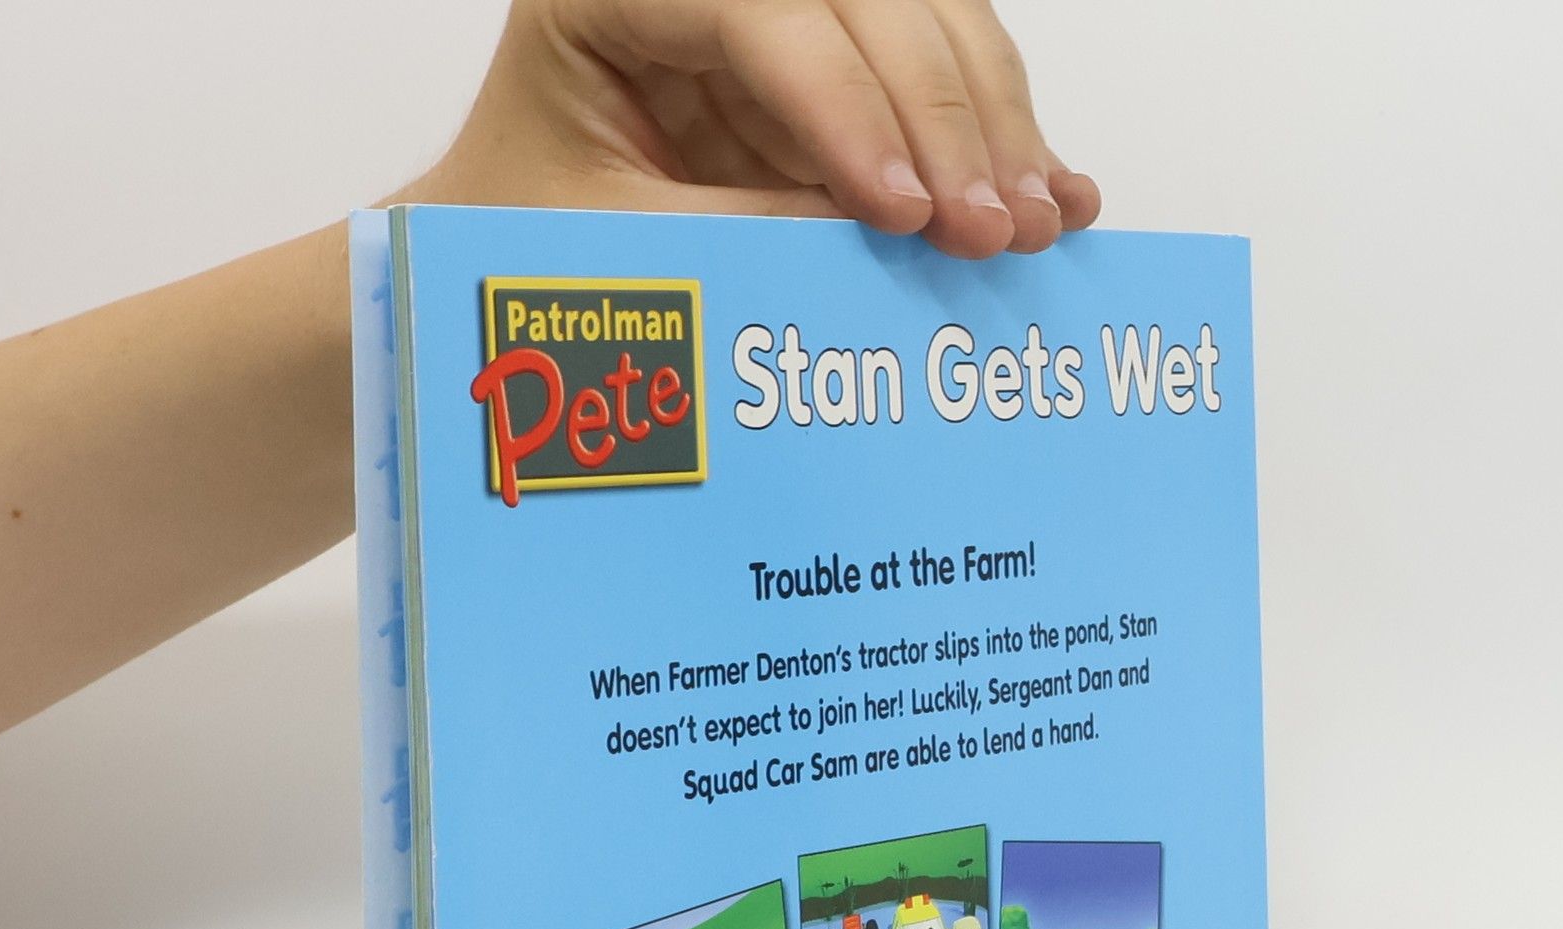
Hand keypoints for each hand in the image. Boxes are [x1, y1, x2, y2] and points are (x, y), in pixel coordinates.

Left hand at [411, 0, 1099, 258]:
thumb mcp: (612, 248)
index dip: (846, 105)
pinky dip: (997, 141)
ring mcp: (782, 20)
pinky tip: (1053, 191)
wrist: (509, 269)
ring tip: (1037, 223)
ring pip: (927, 22)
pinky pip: (935, 85)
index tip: (903, 208)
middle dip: (946, 114)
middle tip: (995, 226)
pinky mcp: (832, 75)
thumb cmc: (526, 242)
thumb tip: (885, 248)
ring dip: (992, 124)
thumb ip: (739, 236)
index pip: (759, 10)